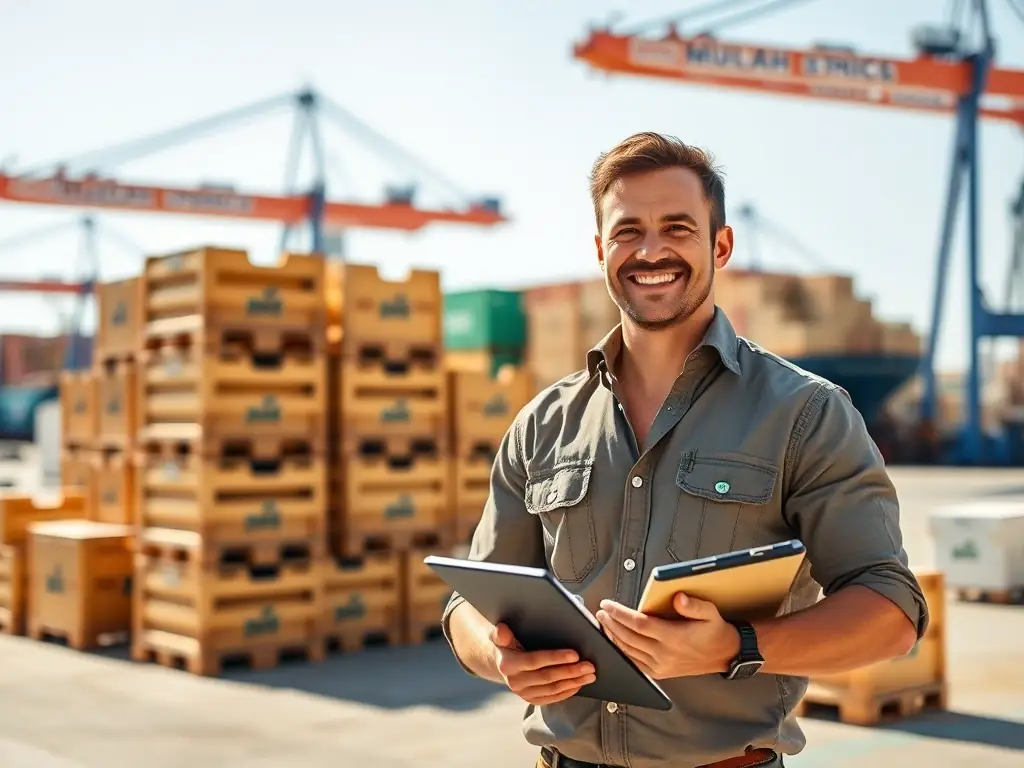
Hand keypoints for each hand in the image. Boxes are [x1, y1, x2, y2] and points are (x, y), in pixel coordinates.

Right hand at [490, 623, 596, 704]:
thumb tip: (502, 630)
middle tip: (590, 666)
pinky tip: (578, 684)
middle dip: (571, 671)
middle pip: (548, 677)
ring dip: (574, 682)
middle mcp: (514, 681)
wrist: (500, 661)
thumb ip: (500, 633)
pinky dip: (567, 692)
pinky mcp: (530, 699)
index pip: (535, 661)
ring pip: (553, 689)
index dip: (556, 658)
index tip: (575, 654)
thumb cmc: (506, 643)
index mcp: (508, 663)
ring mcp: (523, 693)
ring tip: (590, 675)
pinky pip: (552, 698)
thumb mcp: (500, 635)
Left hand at [595, 593, 739, 678]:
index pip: (638, 624)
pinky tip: (616, 640)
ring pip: (628, 651)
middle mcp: (664, 654)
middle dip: (611, 623)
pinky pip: (634, 662)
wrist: (725, 655)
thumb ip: (693, 605)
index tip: (607, 605)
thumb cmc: (714, 631)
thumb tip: (678, 598)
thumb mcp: (710, 612)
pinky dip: (621, 650)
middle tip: (601, 611)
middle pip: (628, 638)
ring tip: (604, 623)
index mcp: (674, 637)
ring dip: (613, 636)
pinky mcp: (659, 673)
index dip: (619, 614)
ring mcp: (660, 666)